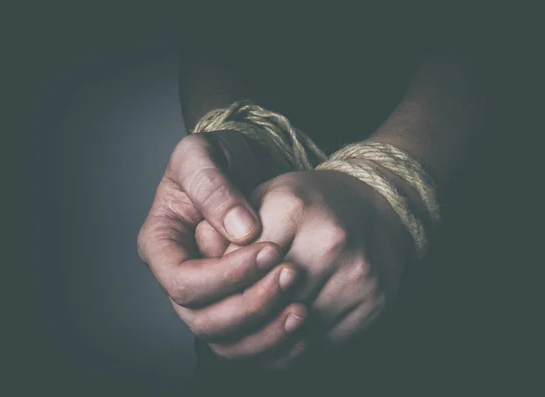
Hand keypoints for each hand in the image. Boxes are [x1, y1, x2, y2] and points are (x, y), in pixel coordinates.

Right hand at [138, 130, 292, 333]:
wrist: (244, 164)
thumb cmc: (214, 156)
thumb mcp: (202, 154)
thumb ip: (213, 186)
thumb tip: (243, 230)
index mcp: (161, 246)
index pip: (181, 281)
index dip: (224, 276)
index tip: (270, 250)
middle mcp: (181, 277)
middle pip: (202, 320)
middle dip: (249, 305)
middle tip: (291, 276)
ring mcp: (208, 296)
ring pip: (225, 341)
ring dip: (265, 332)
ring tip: (303, 309)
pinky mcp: (236, 304)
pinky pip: (249, 341)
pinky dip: (277, 342)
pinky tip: (305, 327)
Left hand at [193, 168, 416, 368]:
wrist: (378, 205)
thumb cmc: (312, 202)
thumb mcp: (265, 197)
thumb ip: (228, 226)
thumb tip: (199, 254)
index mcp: (292, 208)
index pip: (237, 264)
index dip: (221, 282)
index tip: (215, 288)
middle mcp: (328, 241)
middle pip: (263, 301)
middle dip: (238, 314)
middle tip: (223, 318)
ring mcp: (354, 275)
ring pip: (290, 330)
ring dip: (263, 339)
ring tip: (248, 334)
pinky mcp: (372, 303)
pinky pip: (321, 343)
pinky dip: (295, 349)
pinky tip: (280, 338)